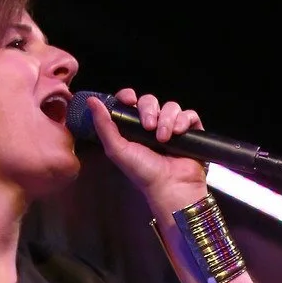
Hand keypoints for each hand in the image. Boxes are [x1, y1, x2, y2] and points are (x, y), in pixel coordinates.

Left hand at [87, 88, 207, 209]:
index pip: (129, 102)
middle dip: (149, 110)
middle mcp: (152, 126)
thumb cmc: (143, 173)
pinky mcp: (189, 131)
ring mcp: (171, 128)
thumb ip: (103, 126)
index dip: (128, 96)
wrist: (170, 186)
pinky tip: (178, 133)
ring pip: (171, 106)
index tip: (129, 100)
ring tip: (164, 138)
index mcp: (132, 129)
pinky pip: (188, 114)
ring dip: (167, 119)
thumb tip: (91, 102)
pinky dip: (183, 120)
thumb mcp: (117, 150)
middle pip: (150, 101)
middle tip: (149, 127)